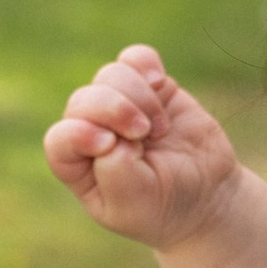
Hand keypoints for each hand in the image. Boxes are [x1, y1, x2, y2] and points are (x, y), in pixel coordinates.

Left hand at [44, 45, 240, 250]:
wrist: (205, 197)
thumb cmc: (162, 209)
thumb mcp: (134, 206)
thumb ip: (115, 173)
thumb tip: (113, 135)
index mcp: (77, 165)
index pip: (61, 138)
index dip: (80, 133)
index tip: (109, 144)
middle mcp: (91, 130)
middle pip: (85, 99)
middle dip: (115, 110)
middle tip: (144, 133)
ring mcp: (120, 105)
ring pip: (111, 75)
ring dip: (139, 97)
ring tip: (159, 129)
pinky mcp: (149, 87)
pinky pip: (135, 58)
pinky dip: (146, 66)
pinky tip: (161, 86)